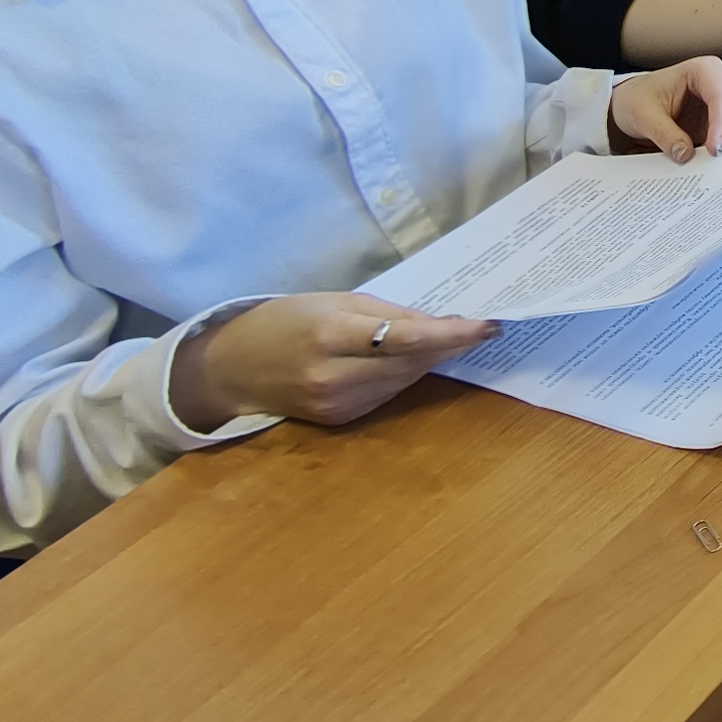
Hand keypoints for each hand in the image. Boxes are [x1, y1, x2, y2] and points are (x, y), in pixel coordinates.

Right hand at [173, 293, 493, 431]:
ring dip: (428, 361)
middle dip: (447, 345)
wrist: (231, 369)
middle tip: (476, 326)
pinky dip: (402, 377)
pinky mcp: (339, 421)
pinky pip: (387, 395)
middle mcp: (334, 376)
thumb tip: (440, 324)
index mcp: (331, 335)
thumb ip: (387, 313)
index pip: (406, 338)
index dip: (452, 335)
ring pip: (404, 382)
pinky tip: (405, 362)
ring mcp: (336, 405)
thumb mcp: (332, 300)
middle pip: (411, 363)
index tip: (490, 326)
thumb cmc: (283, 322)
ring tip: (443, 339)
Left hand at [610, 55, 721, 157]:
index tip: (714, 149)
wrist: (632, 103)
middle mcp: (720, 79)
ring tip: (717, 161)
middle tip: (720, 156)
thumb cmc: (638, 99)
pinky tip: (717, 159)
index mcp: (702, 69)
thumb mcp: (644, 117)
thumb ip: (665, 135)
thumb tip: (686, 155)